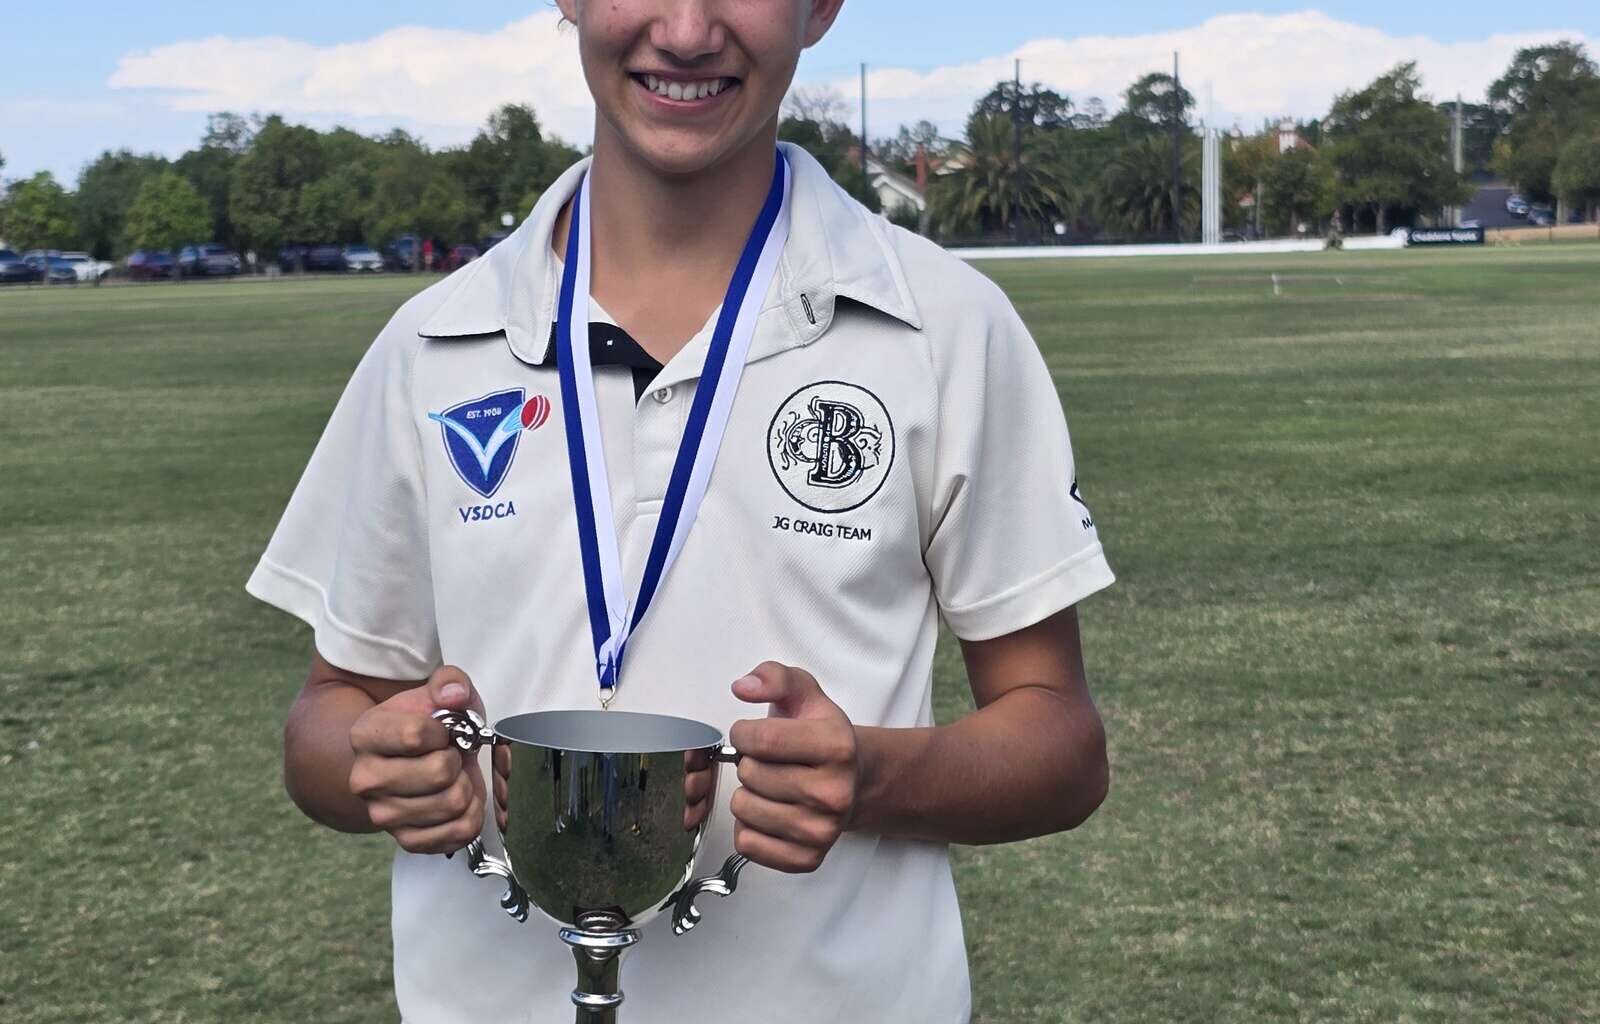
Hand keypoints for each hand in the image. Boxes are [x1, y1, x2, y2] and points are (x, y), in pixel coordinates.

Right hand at [348, 666, 486, 854]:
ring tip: (452, 776)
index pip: (416, 735)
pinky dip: (470, 814)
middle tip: (449, 756)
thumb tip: (454, 695)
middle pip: (439, 772)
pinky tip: (456, 798)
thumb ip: (450, 682)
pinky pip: (459, 832)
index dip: (443, 731)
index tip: (440, 731)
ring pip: (454, 802)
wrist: (413, 758)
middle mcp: (364, 780)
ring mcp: (383, 815)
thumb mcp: (439, 693)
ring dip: (466, 786)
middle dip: (457, 759)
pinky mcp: (407, 840)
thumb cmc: (428, 724)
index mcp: (365, 736)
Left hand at [728, 662, 858, 872]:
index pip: (760, 739)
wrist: (856, 780)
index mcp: (836, 747)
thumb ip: (774, 677)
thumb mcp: (805, 695)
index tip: (752, 734)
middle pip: (750, 775)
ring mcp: (823, 830)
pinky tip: (770, 812)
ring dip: (747, 794)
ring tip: (771, 786)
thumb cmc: (822, 736)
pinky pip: (748, 843)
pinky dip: (749, 827)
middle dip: (748, 763)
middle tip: (771, 762)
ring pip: (744, 810)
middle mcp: (834, 792)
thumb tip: (743, 687)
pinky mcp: (808, 858)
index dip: (743, 733)